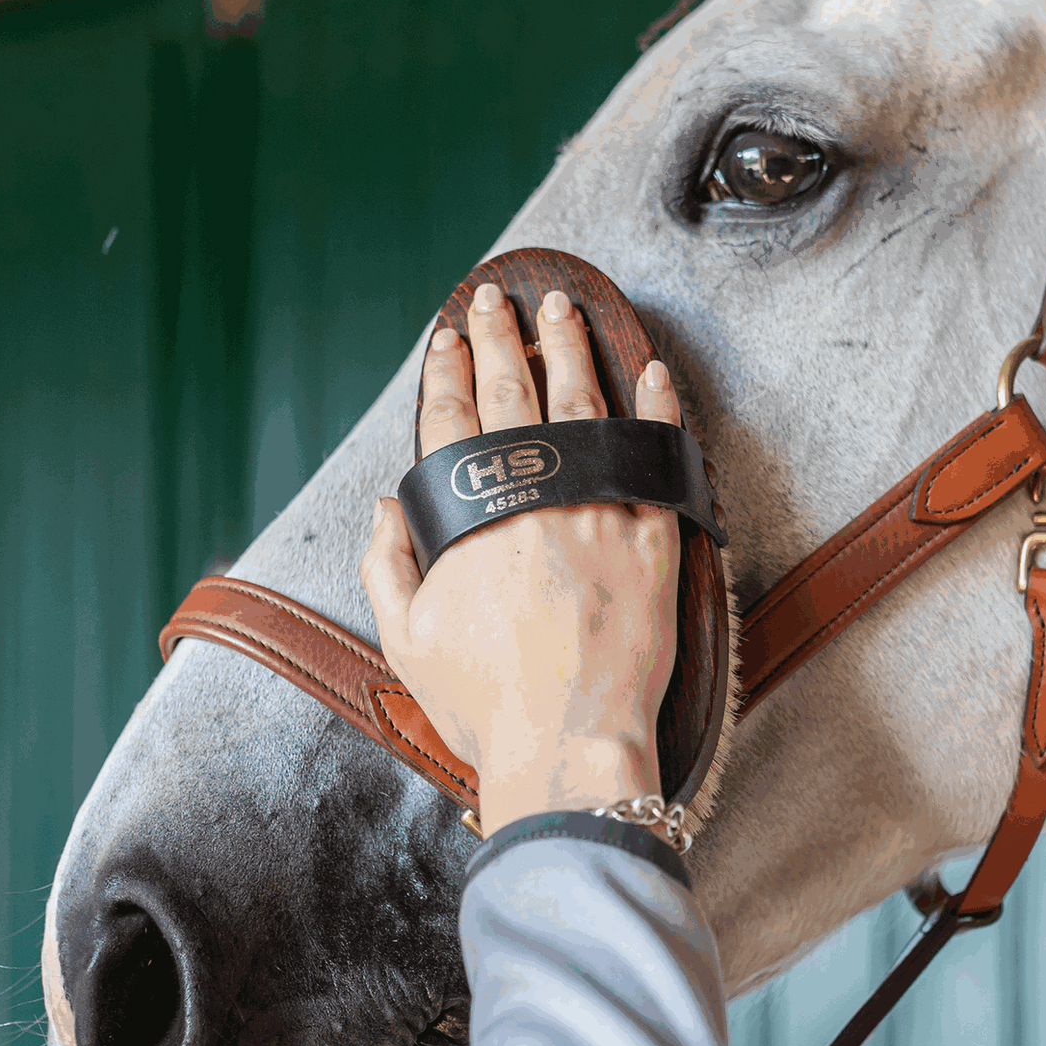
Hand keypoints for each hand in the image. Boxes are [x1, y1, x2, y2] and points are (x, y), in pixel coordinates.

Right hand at [360, 282, 681, 836]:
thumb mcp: (406, 639)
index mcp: (473, 518)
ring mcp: (601, 514)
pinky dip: (657, 411)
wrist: (569, 747)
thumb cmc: (484, 702)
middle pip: (516, 396)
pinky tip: (652, 371)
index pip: (453, 421)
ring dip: (570, 351)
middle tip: (496, 298)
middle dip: (501, 338)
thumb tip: (386, 504)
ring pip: (586, 409)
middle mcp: (538, 499)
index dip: (447, 372)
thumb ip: (388, 563)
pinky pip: (659, 459)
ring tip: (561, 310)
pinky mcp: (656, 540)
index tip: (446, 336)